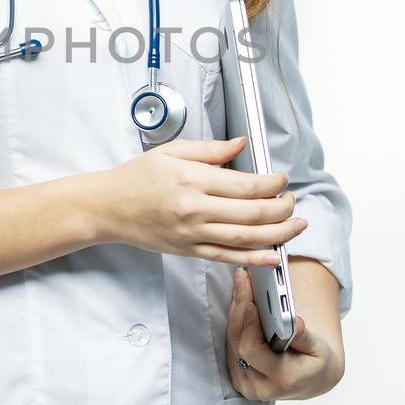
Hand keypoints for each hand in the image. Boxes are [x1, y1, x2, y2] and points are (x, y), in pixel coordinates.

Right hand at [91, 136, 309, 264]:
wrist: (108, 207)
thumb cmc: (137, 177)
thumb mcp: (172, 151)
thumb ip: (210, 149)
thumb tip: (242, 144)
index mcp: (192, 180)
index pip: (246, 185)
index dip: (273, 183)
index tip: (281, 179)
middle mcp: (195, 209)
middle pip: (253, 213)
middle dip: (281, 208)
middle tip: (292, 201)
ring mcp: (193, 234)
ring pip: (246, 238)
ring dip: (278, 234)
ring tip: (296, 226)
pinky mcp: (190, 251)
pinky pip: (228, 258)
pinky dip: (255, 260)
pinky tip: (273, 256)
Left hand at [226, 266, 344, 400]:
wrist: (311, 381)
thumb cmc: (316, 363)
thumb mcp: (319, 350)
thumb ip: (304, 337)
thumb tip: (293, 322)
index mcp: (282, 379)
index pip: (251, 350)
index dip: (248, 326)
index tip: (251, 303)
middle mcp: (259, 387)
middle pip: (237, 343)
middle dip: (239, 310)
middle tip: (242, 281)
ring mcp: (246, 385)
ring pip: (230, 343)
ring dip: (235, 313)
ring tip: (241, 286)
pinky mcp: (238, 377)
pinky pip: (230, 346)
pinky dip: (236, 323)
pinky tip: (240, 302)